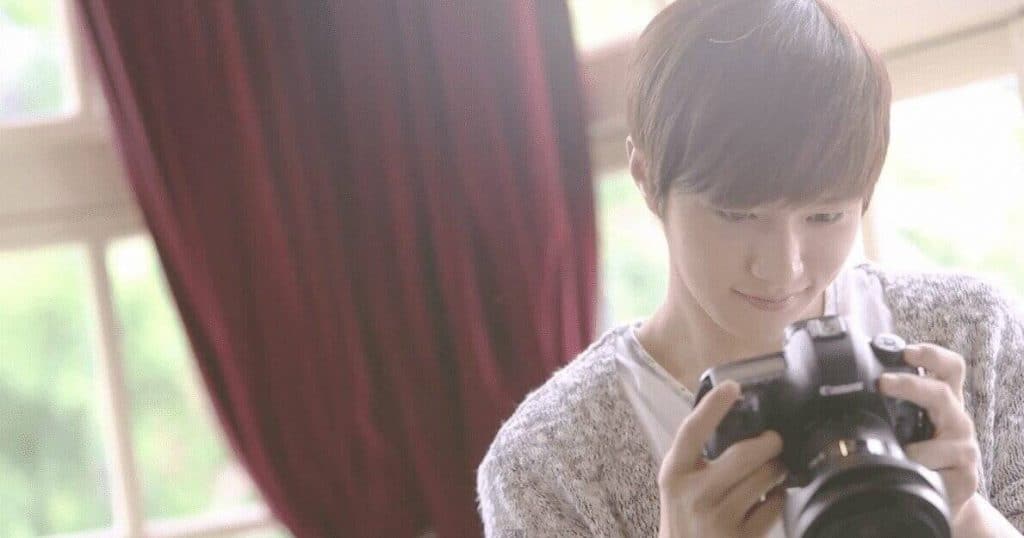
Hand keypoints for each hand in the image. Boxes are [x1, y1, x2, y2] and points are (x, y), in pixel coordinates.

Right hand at [658, 381, 786, 537]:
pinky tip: (771, 496)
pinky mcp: (742, 537)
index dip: (713, 406)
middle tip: (774, 439)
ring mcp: (719, 518)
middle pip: (743, 454)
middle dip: (769, 442)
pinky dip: (778, 497)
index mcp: (674, 473)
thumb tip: (735, 418)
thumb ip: (696, 457)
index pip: (692, 431)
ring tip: (774, 468)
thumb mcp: (678, 483)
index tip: (733, 387)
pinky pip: (773, 506)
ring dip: (777, 469)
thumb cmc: (683, 516)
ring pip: (765, 479)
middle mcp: (695, 494)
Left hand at [878, 343, 980, 520]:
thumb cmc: (918, 455)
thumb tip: (840, 388)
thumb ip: (887, 408)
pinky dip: (920, 473)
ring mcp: (965, 447)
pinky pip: (939, 472)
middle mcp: (956, 419)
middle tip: (883, 382)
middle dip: (910, 385)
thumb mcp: (903, 427)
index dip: (931, 355)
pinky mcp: (966, 476)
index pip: (948, 368)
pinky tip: (910, 476)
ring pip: (943, 440)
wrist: (941, 496)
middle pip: (942, 392)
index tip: (906, 351)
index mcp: (942, 401)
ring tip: (896, 453)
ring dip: (914, 448)